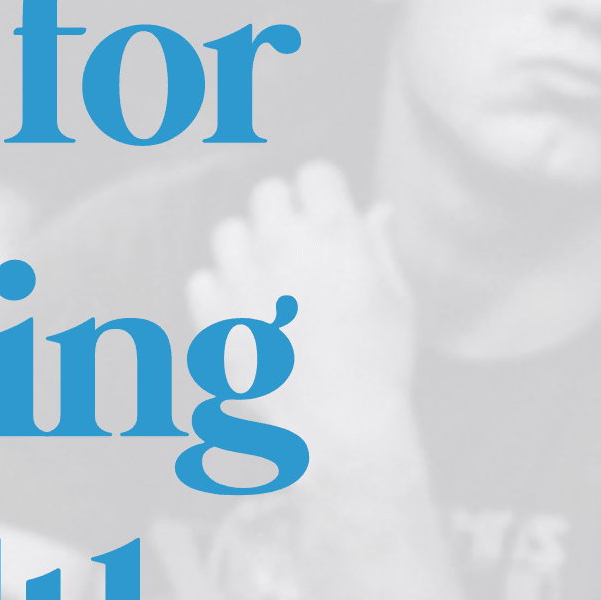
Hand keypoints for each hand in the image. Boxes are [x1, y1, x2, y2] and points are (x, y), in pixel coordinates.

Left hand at [185, 160, 416, 471]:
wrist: (343, 426)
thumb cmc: (381, 361)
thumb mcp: (396, 298)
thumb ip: (379, 246)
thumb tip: (378, 209)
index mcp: (335, 233)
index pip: (315, 173)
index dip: (324, 193)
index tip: (329, 216)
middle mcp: (283, 245)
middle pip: (268, 193)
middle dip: (285, 213)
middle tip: (301, 250)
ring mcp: (242, 278)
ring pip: (229, 232)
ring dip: (249, 248)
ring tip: (272, 284)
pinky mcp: (214, 313)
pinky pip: (203, 279)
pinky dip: (222, 291)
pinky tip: (250, 315)